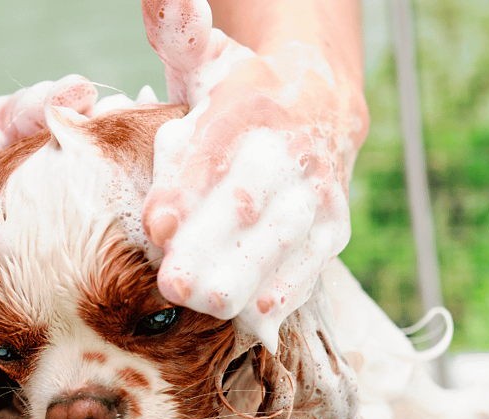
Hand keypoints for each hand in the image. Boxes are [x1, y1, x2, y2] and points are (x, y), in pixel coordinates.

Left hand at [141, 0, 368, 351]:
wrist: (322, 106)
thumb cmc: (243, 91)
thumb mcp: (209, 58)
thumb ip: (180, 34)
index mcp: (257, 103)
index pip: (220, 147)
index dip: (189, 187)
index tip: (157, 223)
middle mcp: (293, 149)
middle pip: (253, 202)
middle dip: (213, 244)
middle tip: (175, 281)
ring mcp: (319, 193)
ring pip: (284, 240)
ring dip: (246, 276)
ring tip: (208, 304)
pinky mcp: (332, 229)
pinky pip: (312, 264)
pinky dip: (288, 290)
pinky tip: (260, 314)